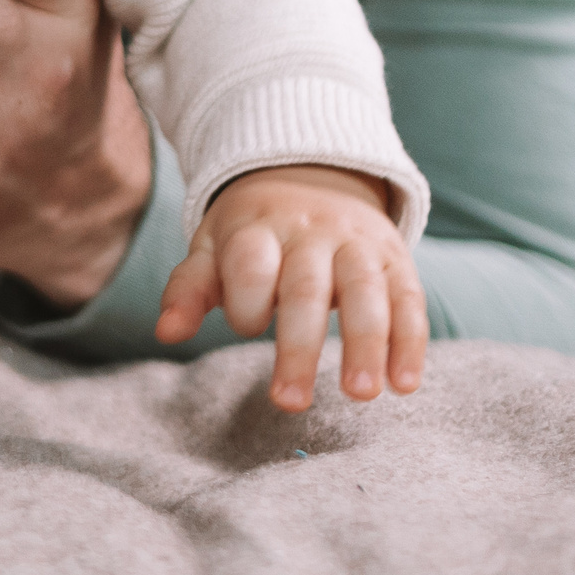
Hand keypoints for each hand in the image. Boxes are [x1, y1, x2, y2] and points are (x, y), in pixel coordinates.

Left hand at [156, 164, 426, 410]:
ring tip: (361, 395)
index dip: (246, 301)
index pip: (251, 265)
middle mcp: (311, 232)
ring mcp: (357, 244)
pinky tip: (405, 384)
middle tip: (290, 402)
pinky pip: (408, 299)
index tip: (245, 327)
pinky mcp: (395, 258)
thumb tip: (165, 332)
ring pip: (366, 293)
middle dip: (298, 346)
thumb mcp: (213, 247)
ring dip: (366, 345)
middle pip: (306, 288)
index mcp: (258, 227)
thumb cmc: (252, 231)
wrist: (311, 172)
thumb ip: (189, 288)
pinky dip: (409, 342)